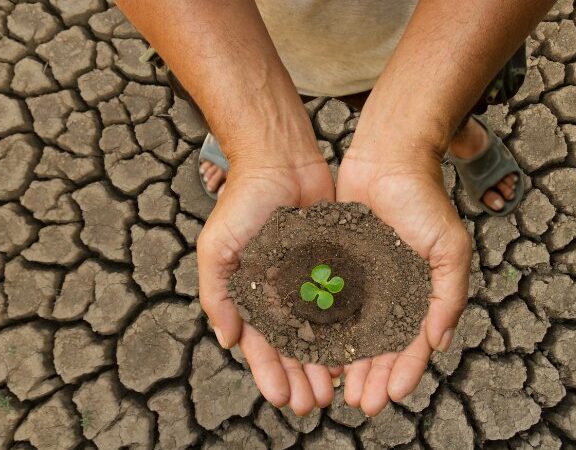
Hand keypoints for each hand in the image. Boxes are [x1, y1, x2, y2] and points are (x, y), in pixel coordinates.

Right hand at [197, 151, 341, 414]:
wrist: (280, 160)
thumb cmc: (242, 201)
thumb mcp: (217, 247)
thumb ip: (217, 293)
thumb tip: (228, 340)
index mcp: (250, 295)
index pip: (260, 344)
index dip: (269, 373)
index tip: (281, 399)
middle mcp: (281, 294)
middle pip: (292, 347)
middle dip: (301, 377)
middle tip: (313, 405)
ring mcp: (309, 281)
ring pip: (320, 333)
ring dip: (325, 363)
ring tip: (336, 390)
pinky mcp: (336, 266)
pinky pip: (344, 304)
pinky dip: (348, 330)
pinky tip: (357, 352)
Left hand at [335, 147, 471, 415]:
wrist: (387, 158)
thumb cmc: (424, 200)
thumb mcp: (450, 247)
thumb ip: (450, 294)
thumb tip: (440, 342)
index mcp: (421, 293)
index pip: (414, 343)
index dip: (405, 371)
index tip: (391, 396)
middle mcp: (392, 293)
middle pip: (381, 346)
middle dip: (373, 377)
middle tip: (359, 404)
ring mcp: (364, 282)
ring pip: (353, 333)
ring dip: (347, 364)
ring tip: (337, 390)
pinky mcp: (337, 267)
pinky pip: (329, 305)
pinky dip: (324, 331)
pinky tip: (314, 353)